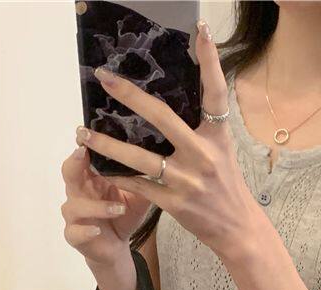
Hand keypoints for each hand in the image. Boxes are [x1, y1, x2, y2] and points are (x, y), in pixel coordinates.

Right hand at [60, 143, 152, 269]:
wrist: (116, 246)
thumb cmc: (123, 215)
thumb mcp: (138, 196)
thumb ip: (142, 179)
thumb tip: (160, 158)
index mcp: (92, 178)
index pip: (83, 157)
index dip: (84, 145)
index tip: (88, 131)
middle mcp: (78, 193)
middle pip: (69, 173)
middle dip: (75, 162)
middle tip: (84, 152)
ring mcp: (74, 215)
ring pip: (74, 206)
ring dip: (96, 206)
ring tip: (118, 208)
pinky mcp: (74, 236)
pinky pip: (74, 232)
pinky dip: (85, 231)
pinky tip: (97, 230)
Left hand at [74, 20, 260, 262]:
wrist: (237, 229)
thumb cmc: (226, 186)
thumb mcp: (221, 152)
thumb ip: (199, 128)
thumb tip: (170, 100)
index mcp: (217, 138)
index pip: (216, 94)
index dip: (210, 61)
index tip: (200, 30)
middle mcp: (203, 155)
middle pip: (162, 118)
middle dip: (130, 96)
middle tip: (104, 78)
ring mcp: (187, 180)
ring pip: (140, 157)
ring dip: (107, 144)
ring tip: (83, 131)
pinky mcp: (175, 203)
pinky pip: (138, 185)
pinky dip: (116, 175)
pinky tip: (97, 165)